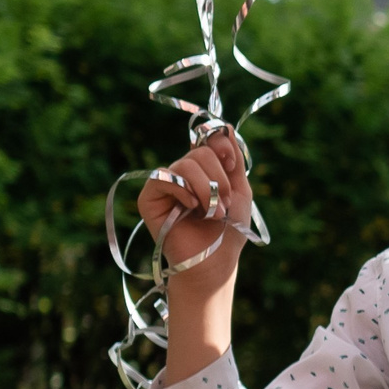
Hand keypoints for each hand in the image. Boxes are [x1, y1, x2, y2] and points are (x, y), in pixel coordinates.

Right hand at [135, 128, 253, 300]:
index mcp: (203, 170)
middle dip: (219, 180)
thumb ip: (232, 160)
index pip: (207, 140)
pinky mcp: (149, 199)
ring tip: (212, 213)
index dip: (221, 146)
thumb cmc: (228, 231)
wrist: (216, 261)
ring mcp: (165, 185)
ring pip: (185, 164)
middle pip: (200, 152)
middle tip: (224, 205)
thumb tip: (224, 127)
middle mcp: (182, 174)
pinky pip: (163, 177)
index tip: (232, 165)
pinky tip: (191, 208)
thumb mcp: (239, 190)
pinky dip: (183, 190)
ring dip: (207, 189)